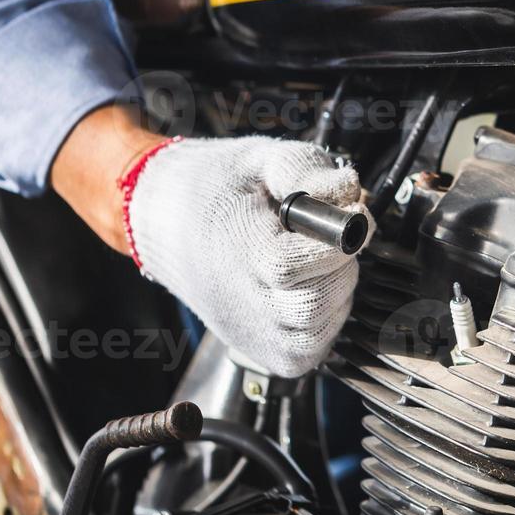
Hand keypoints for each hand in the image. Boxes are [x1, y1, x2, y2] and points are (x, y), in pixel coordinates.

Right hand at [121, 135, 370, 376]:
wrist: (165, 220)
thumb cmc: (212, 189)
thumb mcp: (261, 159)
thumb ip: (308, 171)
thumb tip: (349, 194)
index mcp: (243, 253)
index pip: (308, 264)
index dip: (337, 239)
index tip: (342, 216)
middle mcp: (247, 304)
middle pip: (319, 301)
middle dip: (338, 265)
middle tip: (321, 239)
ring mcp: (255, 336)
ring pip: (323, 328)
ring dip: (334, 292)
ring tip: (309, 262)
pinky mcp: (265, 355)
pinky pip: (313, 349)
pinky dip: (322, 320)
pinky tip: (304, 288)